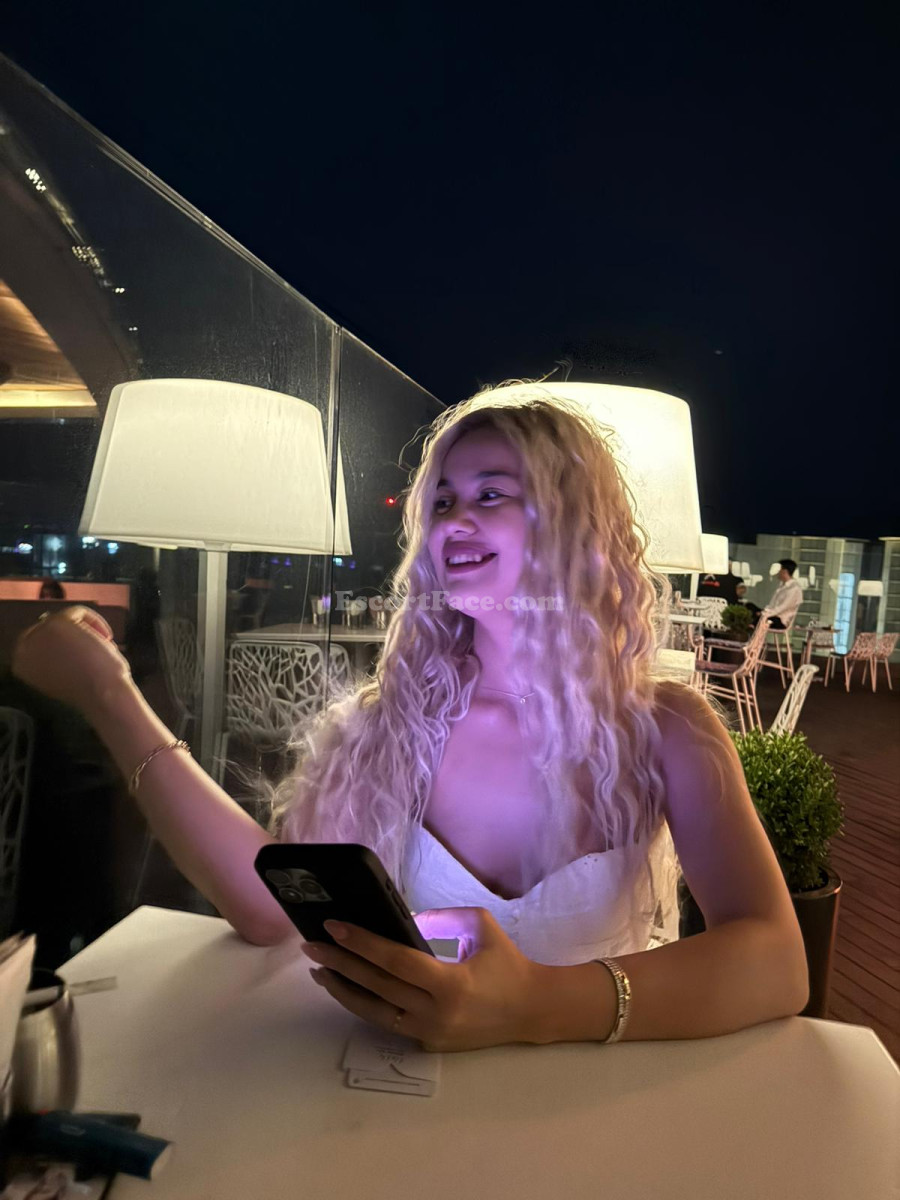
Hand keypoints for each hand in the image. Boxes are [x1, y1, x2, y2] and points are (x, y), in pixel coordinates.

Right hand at [12, 606, 133, 718]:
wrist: (101, 695)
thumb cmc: (90, 691)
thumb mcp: (63, 675)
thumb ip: (55, 658)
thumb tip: (65, 640)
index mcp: (22, 665)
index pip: (39, 642)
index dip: (64, 643)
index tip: (84, 651)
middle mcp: (23, 649)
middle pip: (51, 628)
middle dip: (74, 634)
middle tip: (95, 646)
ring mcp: (37, 635)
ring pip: (65, 619)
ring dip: (86, 630)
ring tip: (102, 647)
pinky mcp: (55, 624)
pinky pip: (77, 611)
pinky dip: (95, 622)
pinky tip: (105, 639)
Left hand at [302, 907, 550, 1051]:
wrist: (531, 1010)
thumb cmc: (507, 964)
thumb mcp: (480, 927)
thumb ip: (441, 918)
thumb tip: (402, 919)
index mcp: (450, 984)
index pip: (395, 962)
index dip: (362, 944)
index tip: (334, 927)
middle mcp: (434, 1015)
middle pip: (376, 987)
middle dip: (340, 964)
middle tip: (312, 945)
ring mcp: (428, 1035)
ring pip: (373, 1013)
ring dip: (343, 990)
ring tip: (319, 971)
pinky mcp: (427, 1046)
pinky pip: (387, 1023)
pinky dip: (364, 1004)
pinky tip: (348, 988)